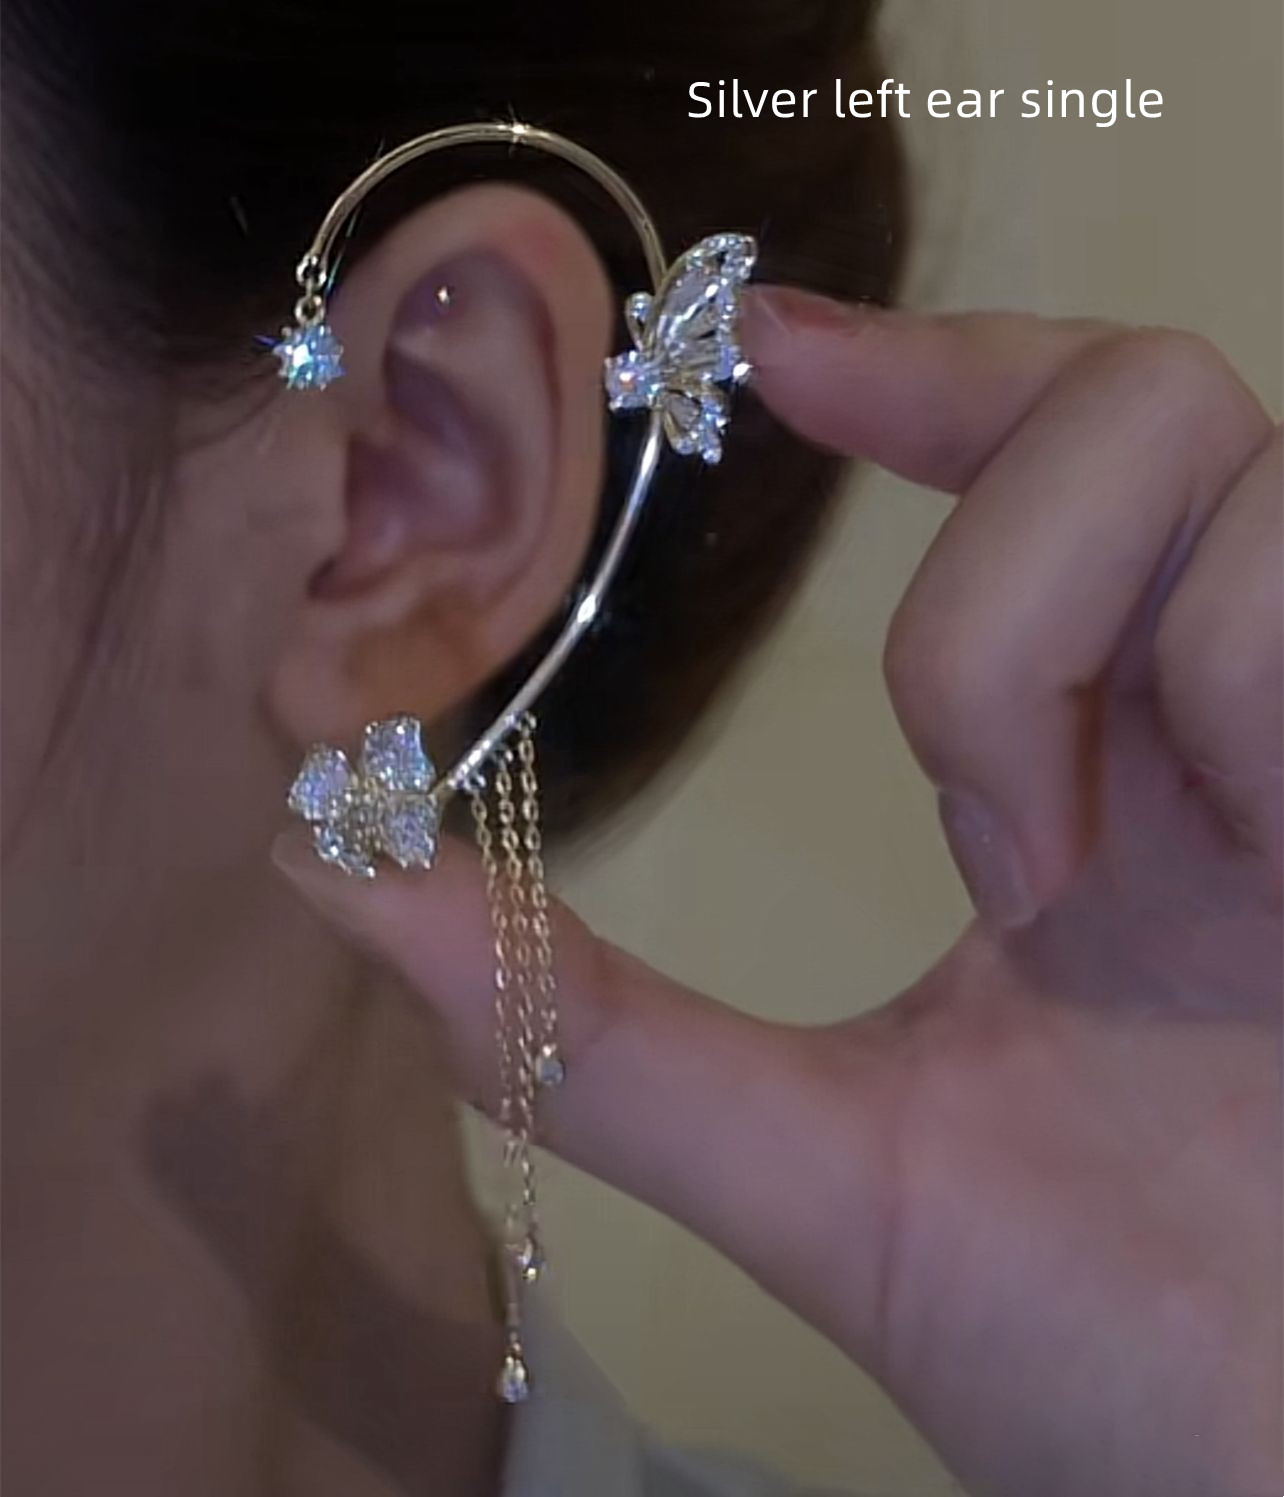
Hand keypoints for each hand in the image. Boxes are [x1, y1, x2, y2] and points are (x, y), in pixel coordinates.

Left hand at [274, 294, 1281, 1496]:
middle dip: (998, 581)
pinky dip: (1235, 695)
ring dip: (1074, 660)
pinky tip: (1239, 883)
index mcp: (1097, 789)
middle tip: (985, 823)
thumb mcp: (831, 1171)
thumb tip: (333, 870)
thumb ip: (595, 1031)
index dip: (922, 367)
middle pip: (1138, 404)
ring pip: (1221, 470)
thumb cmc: (1107, 1356)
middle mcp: (1228, 732)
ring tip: (1062, 884)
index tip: (773, 357)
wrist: (1283, 1486)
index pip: (1041, 461)